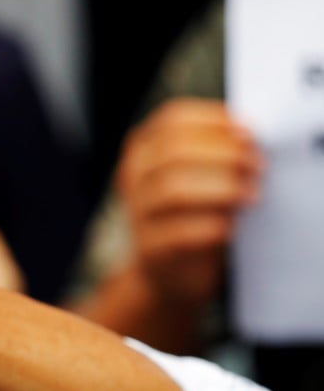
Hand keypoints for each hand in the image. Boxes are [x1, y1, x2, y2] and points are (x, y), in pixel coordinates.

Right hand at [115, 98, 262, 304]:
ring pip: (174, 189)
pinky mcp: (150, 248)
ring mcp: (137, 213)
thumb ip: (212, 151)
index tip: (249, 132)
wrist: (167, 270)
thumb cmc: (190, 215)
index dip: (214, 120)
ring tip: (251, 194)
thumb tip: (249, 136)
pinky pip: (179, 232)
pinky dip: (211, 226)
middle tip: (257, 165)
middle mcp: (133, 178)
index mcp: (143, 150)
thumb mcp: (195, 175)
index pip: (172, 120)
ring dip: (221, 188)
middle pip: (173, 151)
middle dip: (223, 153)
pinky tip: (232, 227)